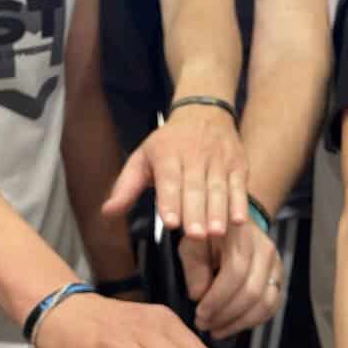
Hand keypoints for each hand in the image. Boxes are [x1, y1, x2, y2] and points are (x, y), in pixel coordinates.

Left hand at [103, 104, 248, 239]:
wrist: (204, 111)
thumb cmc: (169, 143)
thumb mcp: (142, 158)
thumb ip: (126, 188)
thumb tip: (108, 212)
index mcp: (167, 153)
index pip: (169, 179)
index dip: (170, 201)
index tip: (170, 222)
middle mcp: (194, 154)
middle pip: (195, 187)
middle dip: (195, 212)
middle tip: (194, 235)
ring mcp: (218, 159)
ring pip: (218, 188)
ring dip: (218, 211)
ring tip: (216, 233)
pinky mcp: (238, 165)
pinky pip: (239, 186)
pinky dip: (240, 203)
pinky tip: (239, 220)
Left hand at [185, 220, 283, 340]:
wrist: (232, 224)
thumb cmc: (209, 235)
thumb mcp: (192, 244)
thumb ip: (194, 268)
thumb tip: (199, 295)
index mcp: (242, 236)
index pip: (236, 272)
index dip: (217, 298)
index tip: (199, 313)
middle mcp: (265, 250)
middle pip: (252, 292)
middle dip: (225, 314)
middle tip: (204, 324)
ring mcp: (276, 266)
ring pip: (265, 303)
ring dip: (239, 323)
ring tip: (216, 330)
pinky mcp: (278, 280)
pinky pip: (272, 307)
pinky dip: (252, 321)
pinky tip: (232, 326)